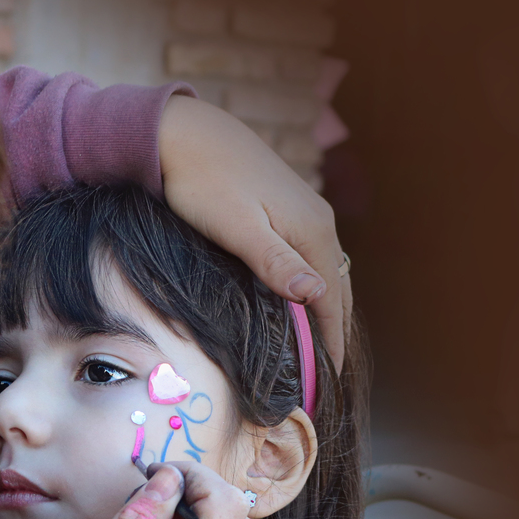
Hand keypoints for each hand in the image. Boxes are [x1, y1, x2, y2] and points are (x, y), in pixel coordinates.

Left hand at [159, 95, 350, 371]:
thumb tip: (318, 295)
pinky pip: (307, 259)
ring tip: (314, 351)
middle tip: (323, 379)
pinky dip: (308, 288)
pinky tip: (295, 304)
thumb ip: (275, 262)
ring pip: (323, 274)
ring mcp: (303, 213)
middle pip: (335, 289)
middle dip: (332, 334)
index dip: (331, 344)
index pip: (332, 300)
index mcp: (312, 231)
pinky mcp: (284, 209)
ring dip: (322, 311)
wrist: (184, 134)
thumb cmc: (201, 182)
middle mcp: (317, 222)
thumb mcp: (237, 227)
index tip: (326, 384)